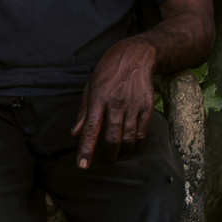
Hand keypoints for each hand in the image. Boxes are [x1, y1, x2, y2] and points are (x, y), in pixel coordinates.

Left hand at [71, 38, 156, 167]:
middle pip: (112, 138)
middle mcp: (116, 103)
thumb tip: (74, 135)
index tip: (82, 166)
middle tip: (105, 159)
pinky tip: (129, 142)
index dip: (86, 149)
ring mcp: (134, 105)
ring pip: (128, 138)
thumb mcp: (90, 87)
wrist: (135, 55)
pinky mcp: (147, 106)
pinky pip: (142, 132)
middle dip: (108, 155)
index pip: (90, 129)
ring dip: (122, 151)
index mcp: (98, 98)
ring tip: (117, 154)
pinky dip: (135, 141)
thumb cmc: (107, 72)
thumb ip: (83, 113)